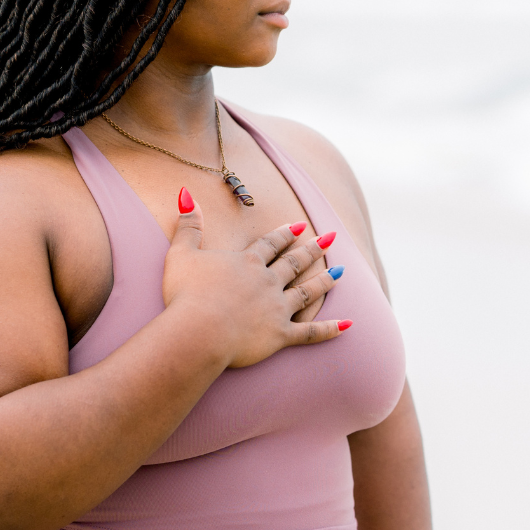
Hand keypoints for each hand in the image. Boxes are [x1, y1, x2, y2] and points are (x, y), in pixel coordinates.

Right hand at [162, 188, 347, 368]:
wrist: (197, 331)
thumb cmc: (185, 294)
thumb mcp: (181, 254)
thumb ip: (187, 226)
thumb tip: (185, 194)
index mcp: (247, 262)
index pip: (271, 244)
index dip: (285, 234)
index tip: (300, 226)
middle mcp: (267, 281)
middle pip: (294, 263)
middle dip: (312, 249)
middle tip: (330, 238)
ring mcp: (277, 308)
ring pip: (307, 292)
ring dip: (324, 281)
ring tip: (340, 271)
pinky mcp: (280, 335)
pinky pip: (310, 332)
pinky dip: (330, 329)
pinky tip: (348, 324)